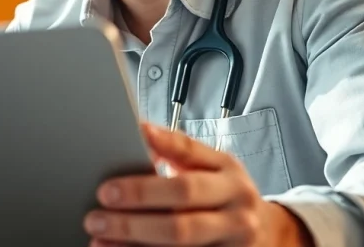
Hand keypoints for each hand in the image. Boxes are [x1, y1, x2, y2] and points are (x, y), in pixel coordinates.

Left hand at [83, 122, 313, 246]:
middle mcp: (236, 218)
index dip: (143, 188)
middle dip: (133, 224)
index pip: (185, 185)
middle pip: (180, 226)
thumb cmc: (228, 191)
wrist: (267, 229)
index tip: (107, 189)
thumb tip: (142, 129)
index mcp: (231, 181)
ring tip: (100, 240)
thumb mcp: (215, 163)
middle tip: (96, 218)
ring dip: (135, 245)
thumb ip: (180, 148)